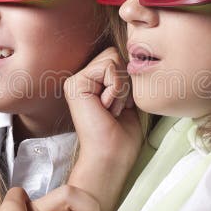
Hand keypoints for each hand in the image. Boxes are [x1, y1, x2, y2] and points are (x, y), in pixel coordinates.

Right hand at [64, 47, 144, 210]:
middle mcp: (80, 79)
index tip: (122, 107)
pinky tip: (106, 109)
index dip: (128, 80)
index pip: (116, 57)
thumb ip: (126, 76)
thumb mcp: (129, 99)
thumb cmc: (122, 136)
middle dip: (124, 81)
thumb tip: (135, 53)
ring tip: (111, 109)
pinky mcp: (75, 85)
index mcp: (91, 82)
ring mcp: (75, 81)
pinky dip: (116, 89)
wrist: (111, 158)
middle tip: (116, 108)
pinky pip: (108, 68)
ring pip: (112, 58)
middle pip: (114, 53)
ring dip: (121, 87)